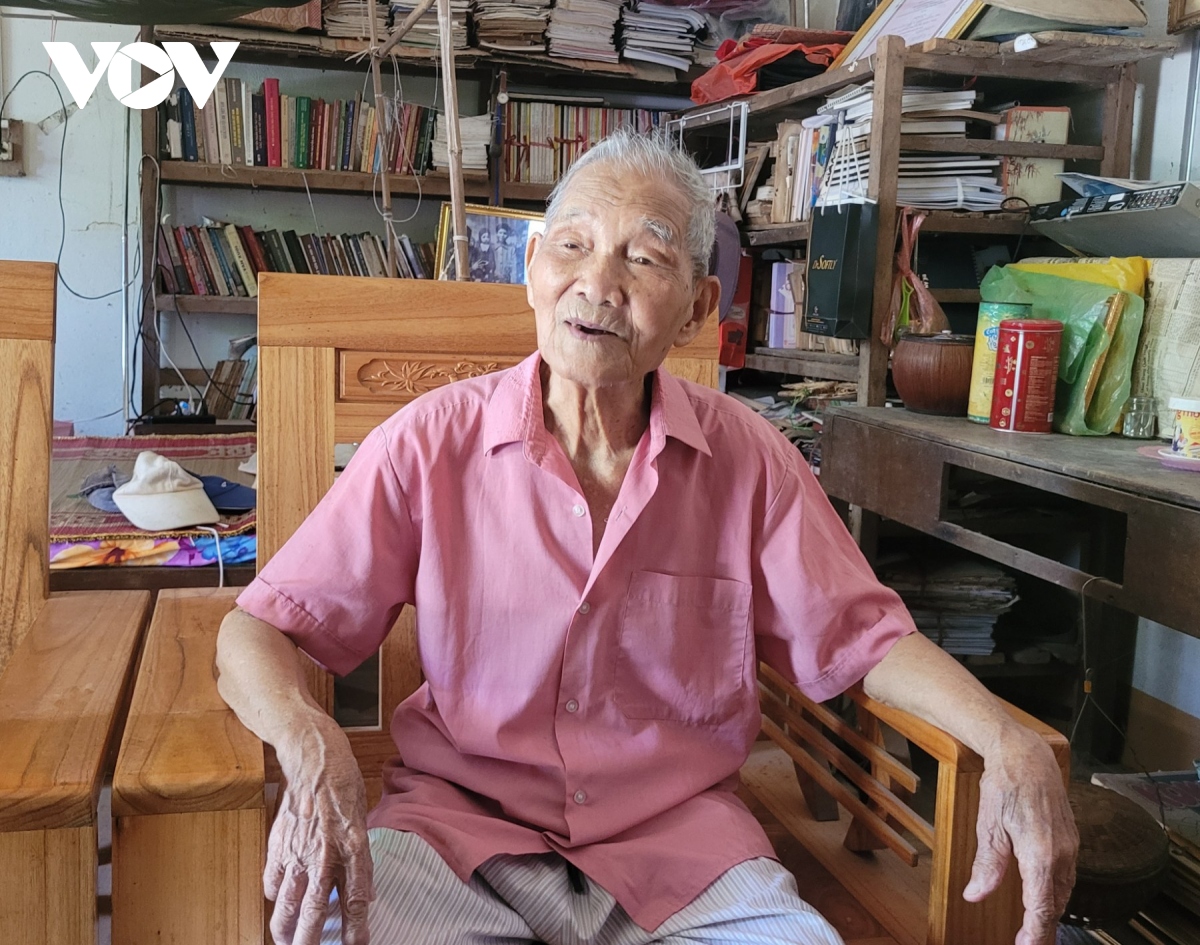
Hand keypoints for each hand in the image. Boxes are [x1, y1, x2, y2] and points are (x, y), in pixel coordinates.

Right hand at [265, 718, 374, 944]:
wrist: (314, 757)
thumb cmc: (343, 785)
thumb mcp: (362, 819)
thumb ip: (359, 857)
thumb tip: (361, 891)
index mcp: (353, 844)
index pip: (355, 896)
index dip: (356, 926)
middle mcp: (325, 851)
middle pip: (315, 908)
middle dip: (312, 939)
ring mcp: (298, 849)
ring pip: (288, 901)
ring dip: (287, 927)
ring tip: (287, 943)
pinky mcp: (278, 843)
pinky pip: (273, 879)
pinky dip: (274, 896)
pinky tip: (278, 904)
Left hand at [963, 725, 1078, 944]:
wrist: (1027, 755)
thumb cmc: (1005, 785)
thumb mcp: (988, 826)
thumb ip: (987, 866)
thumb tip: (976, 895)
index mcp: (1040, 855)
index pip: (1041, 907)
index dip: (1034, 932)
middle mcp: (1062, 854)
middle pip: (1056, 903)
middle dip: (1044, 927)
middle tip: (1028, 942)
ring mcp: (1070, 846)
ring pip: (1064, 890)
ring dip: (1051, 910)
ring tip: (1036, 927)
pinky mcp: (1071, 838)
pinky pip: (1067, 874)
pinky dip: (1057, 891)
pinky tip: (1046, 895)